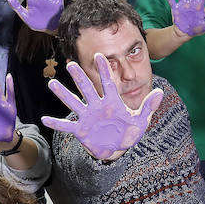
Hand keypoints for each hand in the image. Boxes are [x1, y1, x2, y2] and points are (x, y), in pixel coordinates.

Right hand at [41, 56, 162, 160]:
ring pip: (74, 103)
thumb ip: (149, 106)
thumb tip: (160, 91)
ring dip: (63, 94)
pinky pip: (67, 126)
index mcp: (112, 102)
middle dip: (79, 77)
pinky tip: (44, 119)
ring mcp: (87, 117)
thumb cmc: (128, 132)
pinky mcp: (80, 130)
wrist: (117, 149)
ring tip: (51, 83)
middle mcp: (97, 106)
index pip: (108, 82)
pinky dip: (56, 124)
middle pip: (87, 89)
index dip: (104, 69)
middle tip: (71, 63)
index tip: (100, 54)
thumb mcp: (141, 120)